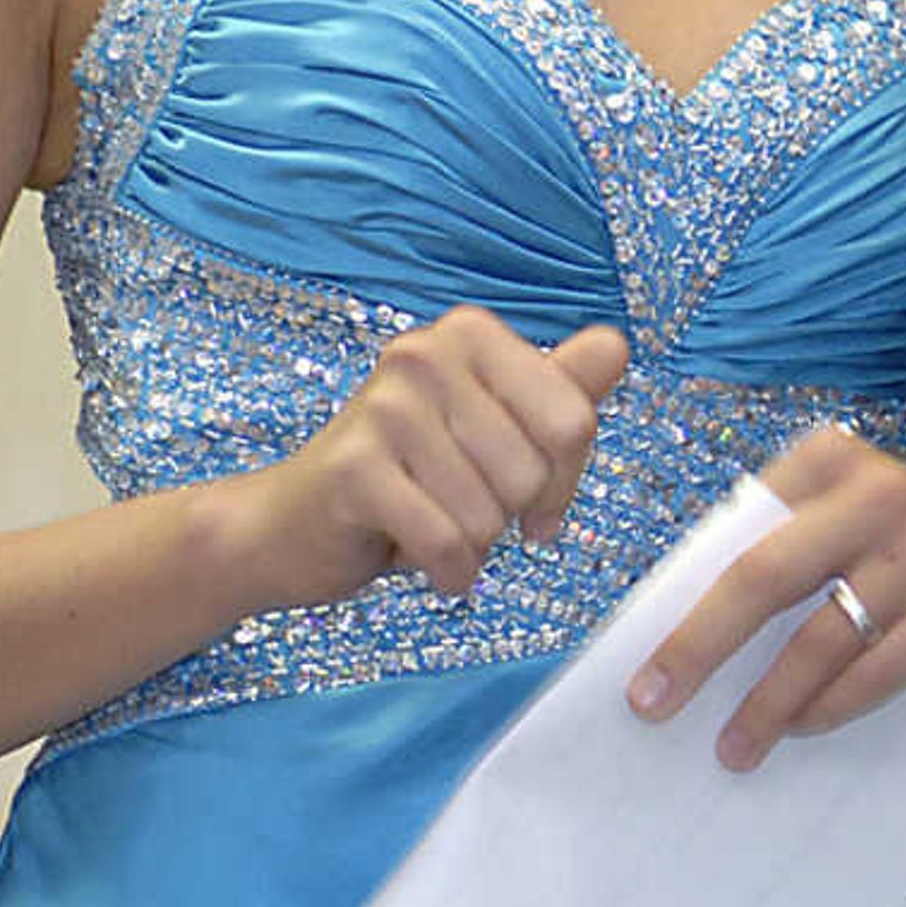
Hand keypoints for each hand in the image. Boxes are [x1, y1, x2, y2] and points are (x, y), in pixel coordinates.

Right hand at [229, 309, 627, 606]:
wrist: (291, 525)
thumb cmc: (409, 476)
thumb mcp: (491, 428)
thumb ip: (558, 390)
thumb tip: (614, 347)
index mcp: (470, 335)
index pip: (575, 421)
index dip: (565, 480)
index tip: (536, 500)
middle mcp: (426, 355)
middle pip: (534, 471)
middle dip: (509, 514)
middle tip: (461, 507)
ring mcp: (385, 407)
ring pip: (491, 513)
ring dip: (472, 545)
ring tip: (431, 523)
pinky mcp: (353, 467)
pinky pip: (447, 542)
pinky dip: (447, 571)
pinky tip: (422, 562)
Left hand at [623, 429, 905, 771]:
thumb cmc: (897, 559)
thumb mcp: (841, 528)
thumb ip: (772, 548)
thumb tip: (666, 622)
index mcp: (832, 460)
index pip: (737, 535)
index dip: (682, 605)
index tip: (637, 668)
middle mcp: (882, 490)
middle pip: (766, 576)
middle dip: (699, 649)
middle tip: (653, 707)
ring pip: (822, 637)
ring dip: (768, 702)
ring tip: (733, 747)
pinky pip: (879, 669)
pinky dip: (832, 706)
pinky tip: (802, 728)